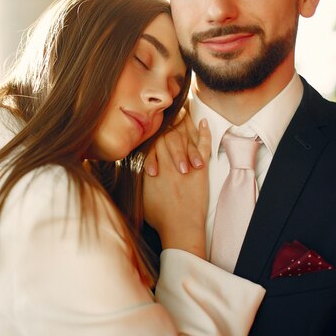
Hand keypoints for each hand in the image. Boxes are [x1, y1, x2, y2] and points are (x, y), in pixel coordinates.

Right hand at [143, 119, 210, 257]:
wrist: (179, 227)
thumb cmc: (159, 216)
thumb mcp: (141, 195)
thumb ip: (138, 178)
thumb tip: (131, 168)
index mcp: (153, 166)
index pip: (152, 140)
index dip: (153, 128)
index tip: (154, 119)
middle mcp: (168, 161)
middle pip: (168, 133)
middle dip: (168, 120)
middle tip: (169, 108)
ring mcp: (185, 163)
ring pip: (185, 136)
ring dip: (185, 122)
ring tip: (185, 110)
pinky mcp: (200, 168)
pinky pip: (204, 145)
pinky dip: (204, 133)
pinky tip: (203, 122)